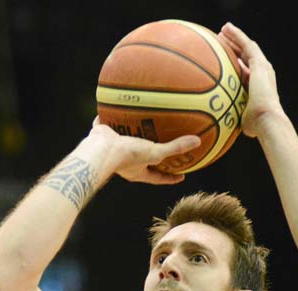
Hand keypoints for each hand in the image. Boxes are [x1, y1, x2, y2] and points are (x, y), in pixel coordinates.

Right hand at [85, 118, 200, 184]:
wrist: (100, 150)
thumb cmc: (127, 156)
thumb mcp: (155, 152)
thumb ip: (175, 148)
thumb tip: (198, 142)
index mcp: (138, 171)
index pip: (158, 177)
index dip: (170, 177)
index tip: (181, 175)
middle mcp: (126, 163)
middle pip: (143, 160)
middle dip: (153, 155)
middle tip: (165, 149)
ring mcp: (114, 149)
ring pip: (127, 141)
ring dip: (134, 134)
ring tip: (143, 124)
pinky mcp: (104, 135)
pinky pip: (111, 124)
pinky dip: (114, 116)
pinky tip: (118, 105)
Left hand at [218, 23, 283, 136]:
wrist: (267, 120)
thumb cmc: (255, 126)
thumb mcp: (241, 119)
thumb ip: (235, 117)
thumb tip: (224, 125)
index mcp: (258, 87)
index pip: (246, 71)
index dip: (236, 63)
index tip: (224, 59)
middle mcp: (263, 74)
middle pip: (246, 56)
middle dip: (234, 47)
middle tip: (222, 39)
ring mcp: (263, 67)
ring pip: (247, 47)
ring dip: (235, 37)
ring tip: (224, 29)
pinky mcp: (260, 63)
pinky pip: (246, 44)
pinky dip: (237, 35)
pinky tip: (227, 29)